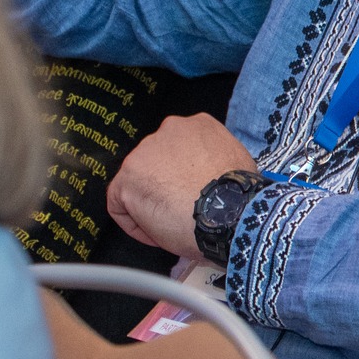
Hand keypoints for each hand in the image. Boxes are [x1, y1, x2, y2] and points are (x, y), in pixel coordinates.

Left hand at [107, 114, 256, 259]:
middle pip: (157, 161)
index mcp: (198, 125)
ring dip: (150, 203)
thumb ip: (214, 160)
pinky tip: (156, 233)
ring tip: (172, 224)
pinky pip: (120, 204)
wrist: (227, 212)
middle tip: (181, 210)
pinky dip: (134, 222)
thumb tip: (210, 176)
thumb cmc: (238, 196)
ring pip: (138, 181)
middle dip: (165, 185)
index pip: (181, 148)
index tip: (192, 193)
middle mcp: (169, 130)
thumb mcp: (236, 162)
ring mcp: (144, 152)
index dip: (184, 175)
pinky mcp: (127, 178)